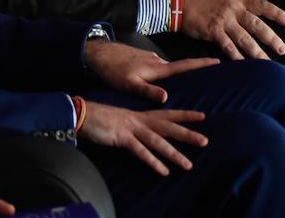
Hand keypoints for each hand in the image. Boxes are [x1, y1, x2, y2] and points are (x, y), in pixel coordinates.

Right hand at [80, 102, 206, 175]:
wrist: (80, 113)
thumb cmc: (96, 117)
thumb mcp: (118, 119)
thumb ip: (131, 125)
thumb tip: (140, 133)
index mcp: (138, 115)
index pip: (166, 114)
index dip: (184, 115)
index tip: (202, 116)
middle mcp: (138, 120)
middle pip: (167, 127)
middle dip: (186, 134)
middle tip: (205, 141)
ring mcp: (130, 128)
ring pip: (157, 142)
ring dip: (173, 154)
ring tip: (188, 165)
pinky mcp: (121, 138)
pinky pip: (140, 151)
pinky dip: (153, 162)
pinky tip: (163, 171)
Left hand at [84, 40, 217, 102]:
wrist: (97, 53)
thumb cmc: (113, 70)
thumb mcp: (129, 84)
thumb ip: (147, 91)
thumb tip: (167, 97)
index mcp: (157, 68)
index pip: (185, 66)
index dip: (202, 64)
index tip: (219, 61)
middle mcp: (156, 61)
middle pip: (180, 67)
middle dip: (195, 71)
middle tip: (211, 77)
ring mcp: (149, 59)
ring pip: (168, 68)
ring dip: (178, 73)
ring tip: (189, 84)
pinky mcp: (142, 59)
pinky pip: (158, 67)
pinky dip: (164, 73)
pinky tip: (163, 80)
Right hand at [181, 0, 284, 59]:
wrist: (175, 3)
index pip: (262, 5)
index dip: (277, 14)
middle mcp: (232, 9)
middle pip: (257, 26)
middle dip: (272, 39)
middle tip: (282, 50)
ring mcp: (223, 21)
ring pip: (245, 39)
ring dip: (258, 52)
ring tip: (268, 63)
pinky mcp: (212, 32)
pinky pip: (228, 47)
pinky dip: (237, 57)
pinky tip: (244, 65)